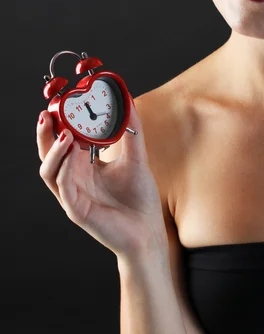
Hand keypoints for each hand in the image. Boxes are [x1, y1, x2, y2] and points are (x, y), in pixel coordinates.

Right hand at [36, 96, 168, 259]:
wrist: (149, 232)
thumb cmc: (141, 199)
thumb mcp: (137, 158)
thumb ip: (132, 130)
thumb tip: (128, 101)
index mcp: (85, 168)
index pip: (63, 143)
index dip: (58, 124)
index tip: (60, 103)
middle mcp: (75, 180)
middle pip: (48, 155)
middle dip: (44, 134)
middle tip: (48, 113)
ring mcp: (73, 196)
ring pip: (49, 171)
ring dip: (53, 150)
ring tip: (64, 133)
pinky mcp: (77, 211)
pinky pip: (63, 186)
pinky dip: (64, 167)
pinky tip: (72, 151)